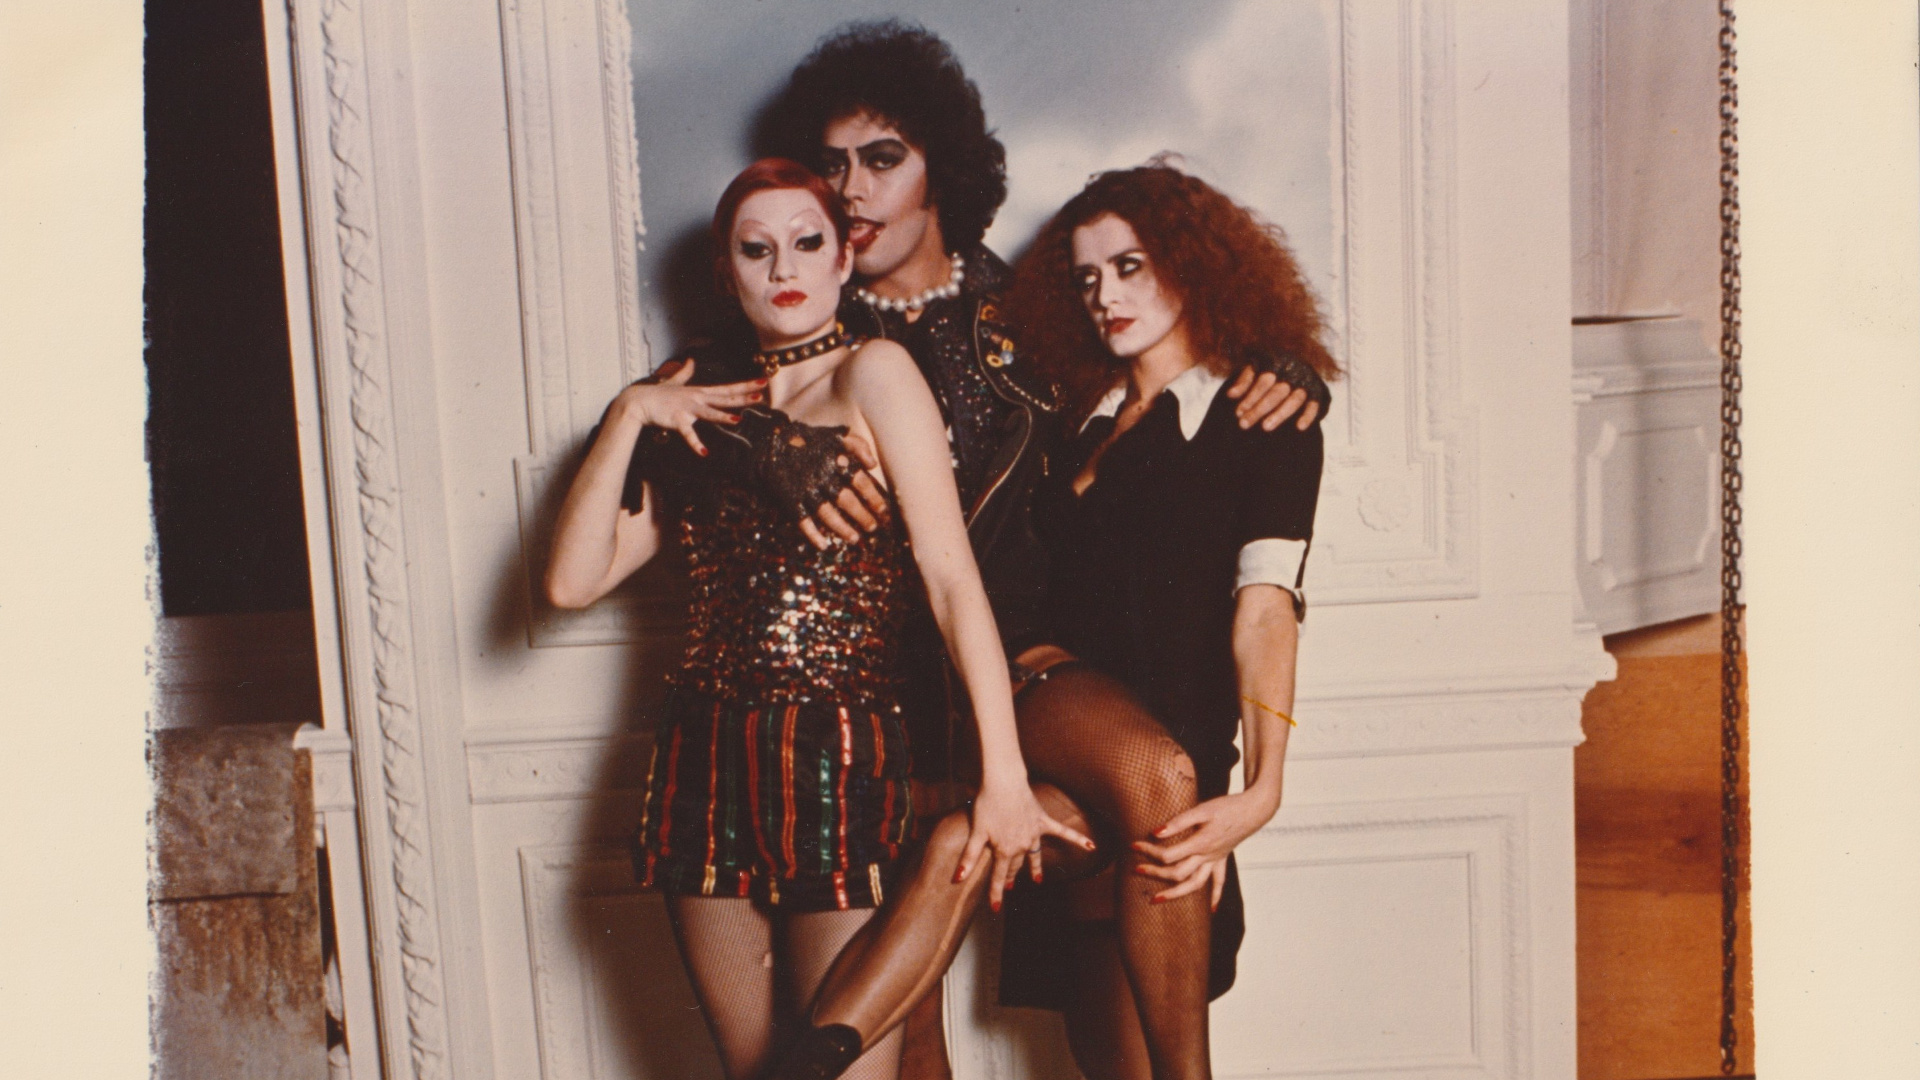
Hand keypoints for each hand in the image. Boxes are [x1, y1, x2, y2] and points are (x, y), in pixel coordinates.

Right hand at [611, 360, 764, 456]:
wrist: (637, 401)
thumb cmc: (656, 394)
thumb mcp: (673, 382)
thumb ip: (684, 373)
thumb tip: (690, 361)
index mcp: (699, 392)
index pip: (727, 388)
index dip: (746, 386)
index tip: (762, 382)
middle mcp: (696, 398)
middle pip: (724, 398)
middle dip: (743, 397)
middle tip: (762, 394)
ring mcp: (687, 409)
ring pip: (708, 412)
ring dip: (723, 416)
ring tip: (738, 419)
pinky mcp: (677, 420)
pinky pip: (688, 434)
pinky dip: (695, 444)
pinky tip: (704, 453)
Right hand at [795, 431, 891, 549]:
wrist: (773, 444)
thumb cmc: (811, 442)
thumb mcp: (835, 436)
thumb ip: (858, 445)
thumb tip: (873, 465)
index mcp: (836, 462)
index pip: (861, 482)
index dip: (874, 497)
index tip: (883, 510)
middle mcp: (822, 478)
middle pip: (847, 501)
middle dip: (862, 517)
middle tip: (873, 527)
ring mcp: (806, 491)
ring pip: (827, 514)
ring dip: (842, 529)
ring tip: (855, 539)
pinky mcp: (791, 501)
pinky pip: (802, 521)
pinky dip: (812, 535)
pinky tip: (823, 545)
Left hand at [956, 779, 1095, 912]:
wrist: (1004, 782)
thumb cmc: (987, 804)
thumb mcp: (976, 833)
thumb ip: (969, 858)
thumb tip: (957, 879)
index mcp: (1005, 850)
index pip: (998, 876)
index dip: (995, 894)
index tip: (995, 909)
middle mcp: (1022, 845)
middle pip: (1015, 865)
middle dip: (1010, 876)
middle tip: (1008, 886)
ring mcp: (1034, 834)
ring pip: (1034, 855)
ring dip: (1034, 867)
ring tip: (1036, 879)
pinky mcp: (1043, 821)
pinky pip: (1063, 832)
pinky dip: (1076, 839)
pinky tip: (1091, 846)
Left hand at [1131, 789, 1279, 909]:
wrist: (1253, 810)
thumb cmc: (1227, 806)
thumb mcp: (1202, 809)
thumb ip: (1179, 822)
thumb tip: (1156, 832)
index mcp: (1200, 844)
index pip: (1169, 855)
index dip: (1149, 852)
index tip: (1134, 846)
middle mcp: (1207, 857)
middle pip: (1177, 873)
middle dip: (1155, 874)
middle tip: (1136, 870)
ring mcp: (1216, 860)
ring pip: (1195, 884)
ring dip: (1175, 894)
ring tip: (1156, 899)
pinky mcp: (1223, 859)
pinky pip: (1219, 882)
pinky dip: (1215, 896)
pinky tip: (1210, 910)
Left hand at [1225, 366, 1320, 431]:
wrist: (1298, 365)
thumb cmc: (1270, 369)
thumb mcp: (1256, 368)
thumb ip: (1244, 380)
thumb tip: (1230, 394)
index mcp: (1278, 362)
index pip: (1263, 381)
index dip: (1250, 397)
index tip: (1238, 412)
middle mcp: (1294, 371)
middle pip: (1276, 392)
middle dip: (1259, 409)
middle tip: (1244, 424)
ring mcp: (1307, 381)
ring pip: (1294, 399)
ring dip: (1279, 414)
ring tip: (1265, 427)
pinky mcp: (1318, 392)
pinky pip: (1314, 404)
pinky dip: (1308, 415)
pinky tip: (1299, 427)